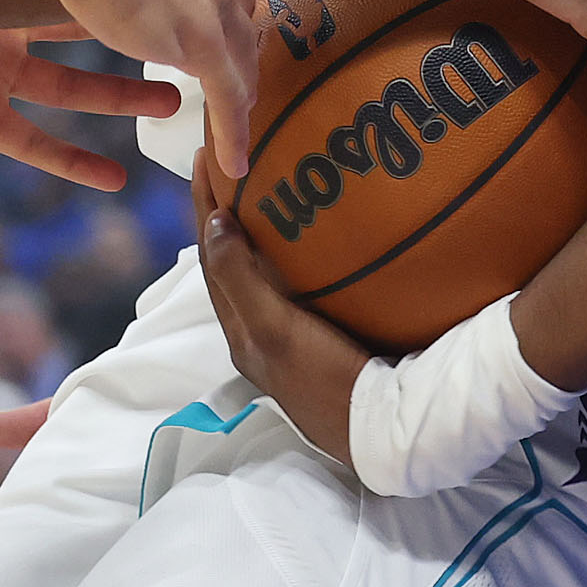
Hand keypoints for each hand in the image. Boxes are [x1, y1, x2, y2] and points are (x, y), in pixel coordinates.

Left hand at [192, 163, 369, 470]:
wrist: (382, 430)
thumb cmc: (326, 378)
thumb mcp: (273, 328)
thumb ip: (240, 279)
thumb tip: (215, 222)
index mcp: (242, 330)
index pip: (212, 254)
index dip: (204, 206)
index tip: (204, 156)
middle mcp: (262, 333)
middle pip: (233, 260)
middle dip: (226, 213)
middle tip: (231, 162)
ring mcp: (295, 337)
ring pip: (265, 272)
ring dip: (259, 231)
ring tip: (268, 188)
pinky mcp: (328, 337)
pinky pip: (299, 283)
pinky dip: (294, 253)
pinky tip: (317, 236)